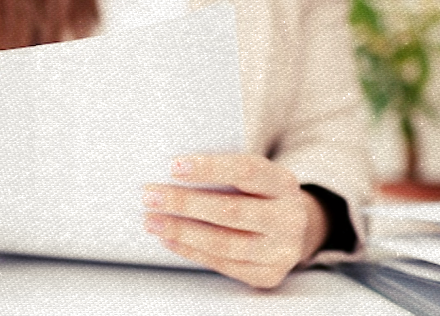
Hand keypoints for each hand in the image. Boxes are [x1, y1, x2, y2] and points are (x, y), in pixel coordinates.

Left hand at [142, 154, 327, 288]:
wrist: (289, 228)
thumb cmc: (257, 194)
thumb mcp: (251, 176)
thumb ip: (220, 172)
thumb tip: (170, 171)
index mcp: (282, 182)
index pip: (246, 170)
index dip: (209, 168)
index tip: (173, 166)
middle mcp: (288, 217)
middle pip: (231, 210)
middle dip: (184, 203)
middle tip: (150, 196)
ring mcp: (280, 250)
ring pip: (224, 243)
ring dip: (181, 232)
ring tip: (152, 221)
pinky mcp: (267, 273)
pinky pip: (222, 264)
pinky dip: (190, 251)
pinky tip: (168, 239)